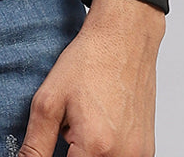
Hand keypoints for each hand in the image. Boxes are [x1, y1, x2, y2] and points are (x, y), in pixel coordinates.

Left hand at [20, 0, 164, 156]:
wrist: (124, 39)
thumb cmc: (90, 61)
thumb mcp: (49, 100)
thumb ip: (36, 144)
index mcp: (96, 147)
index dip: (54, 155)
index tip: (57, 136)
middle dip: (72, 152)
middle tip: (69, 126)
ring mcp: (139, 155)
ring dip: (88, 152)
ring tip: (85, 123)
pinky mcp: (147, 150)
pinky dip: (105, 149)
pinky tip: (100, 124)